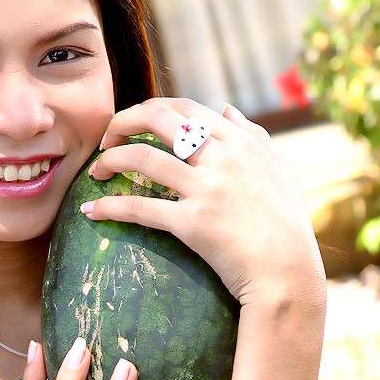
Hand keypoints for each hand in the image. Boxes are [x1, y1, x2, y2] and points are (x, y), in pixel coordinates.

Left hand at [86, 97, 326, 309]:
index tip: (135, 123)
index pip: (185, 107)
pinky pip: (140, 208)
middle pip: (159, 119)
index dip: (151, 108)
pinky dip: (110, 207)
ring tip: (95, 172)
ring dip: (110, 161)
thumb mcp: (279, 170)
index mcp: (240, 141)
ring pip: (143, 159)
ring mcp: (206, 189)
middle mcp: (222, 157)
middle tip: (105, 139)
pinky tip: (92, 211)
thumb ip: (253, 136)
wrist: (287, 272)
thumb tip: (228, 109)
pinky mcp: (192, 223)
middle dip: (123, 122)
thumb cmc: (287, 226)